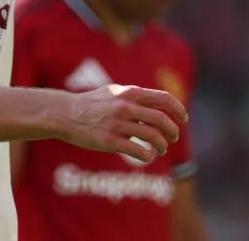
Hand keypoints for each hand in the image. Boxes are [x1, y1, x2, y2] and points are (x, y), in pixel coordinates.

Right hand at [60, 84, 187, 163]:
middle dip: (172, 131)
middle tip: (172, 138)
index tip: (184, 118)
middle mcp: (125, 107)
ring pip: (152, 137)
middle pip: (162, 120)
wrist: (64, 114)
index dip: (179, 109)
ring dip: (161, 146)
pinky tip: (147, 156)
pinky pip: (137, 151)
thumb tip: (156, 104)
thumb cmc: (90, 103)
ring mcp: (117, 124)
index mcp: (129, 93)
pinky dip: (147, 156)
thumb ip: (134, 96)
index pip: (164, 99)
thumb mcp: (113, 92)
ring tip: (160, 149)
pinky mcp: (109, 141)